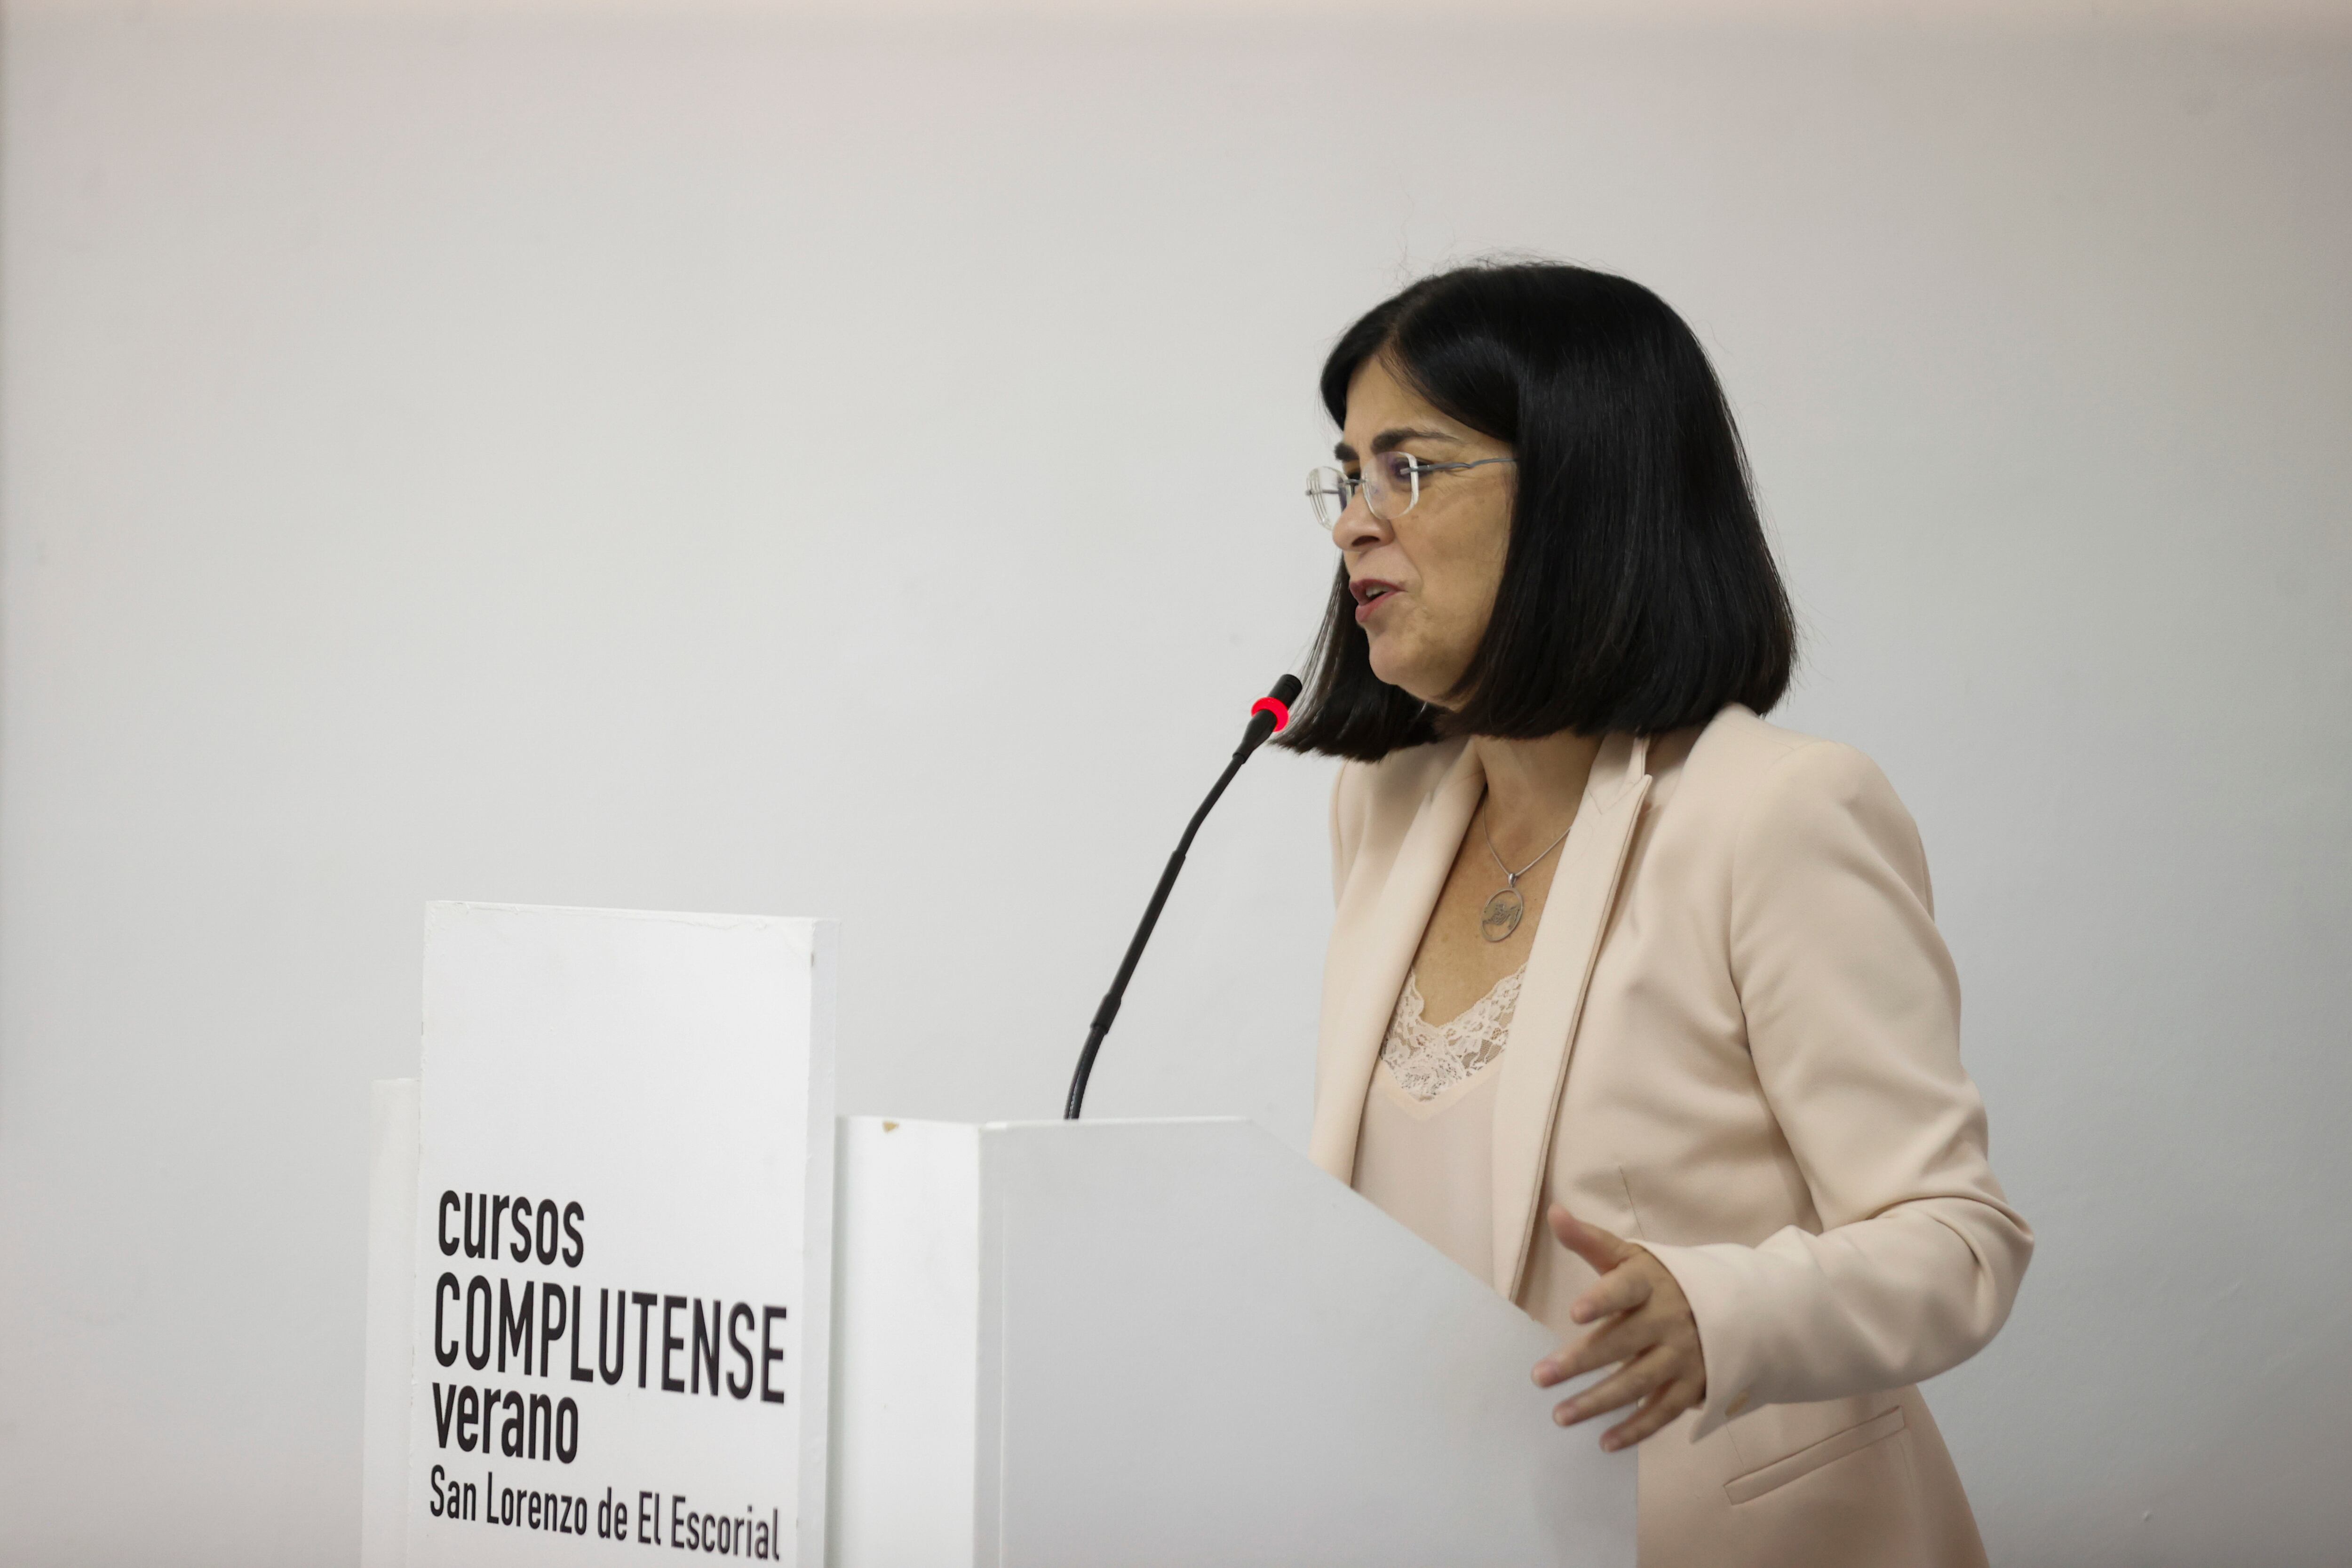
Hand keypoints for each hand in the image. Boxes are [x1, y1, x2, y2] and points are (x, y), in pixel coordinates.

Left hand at [1531, 1203, 1706, 1451]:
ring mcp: (1682, 1357)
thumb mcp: (1631, 1256)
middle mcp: (1668, 1320)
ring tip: (1560, 1416)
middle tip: (1540, 1377)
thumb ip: (1589, 1240)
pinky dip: (1636, 1430)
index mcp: (1650, 1283)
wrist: (1732, 1308)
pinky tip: (1605, 1442)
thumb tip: (1554, 1211)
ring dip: (1599, 1402)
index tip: (1574, 1312)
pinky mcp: (1691, 1387)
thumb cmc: (1662, 1281)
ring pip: (1638, 1382)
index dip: (1602, 1300)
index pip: (1626, 1289)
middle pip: (1622, 1343)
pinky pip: (1663, 1413)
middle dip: (1581, 1362)